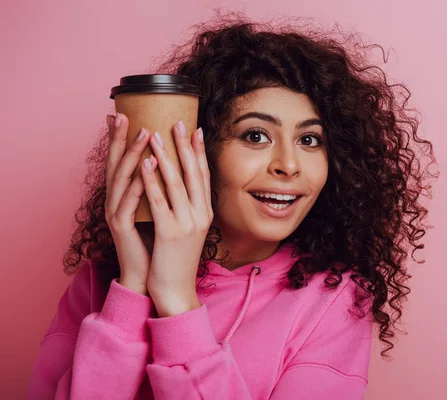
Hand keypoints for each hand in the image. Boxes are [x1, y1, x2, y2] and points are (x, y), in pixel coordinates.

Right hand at [104, 113, 152, 295]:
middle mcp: (116, 200)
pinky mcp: (121, 228)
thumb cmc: (157, 240)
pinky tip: (145, 171)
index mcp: (124, 195)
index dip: (122, 138)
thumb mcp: (159, 207)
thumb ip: (159, 187)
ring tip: (144, 134)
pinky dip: (137, 186)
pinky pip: (128, 203)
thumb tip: (172, 161)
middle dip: (120, 138)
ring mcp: (116, 213)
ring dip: (132, 156)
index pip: (122, 160)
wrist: (152, 275)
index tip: (124, 113)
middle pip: (116, 164)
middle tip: (124, 114)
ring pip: (121, 179)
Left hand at [141, 122, 212, 316]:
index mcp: (205, 213)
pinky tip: (145, 163)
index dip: (198, 151)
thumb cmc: (177, 260)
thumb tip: (181, 187)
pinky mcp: (169, 232)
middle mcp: (200, 215)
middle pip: (193, 173)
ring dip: (165, 156)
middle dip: (184, 146)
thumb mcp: (189, 231)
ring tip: (156, 135)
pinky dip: (152, 179)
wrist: (176, 290)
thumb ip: (188, 209)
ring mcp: (187, 223)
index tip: (193, 130)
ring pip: (176, 183)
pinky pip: (159, 200)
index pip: (203, 176)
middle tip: (177, 122)